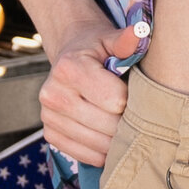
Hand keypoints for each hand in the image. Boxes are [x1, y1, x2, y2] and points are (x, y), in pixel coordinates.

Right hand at [37, 23, 139, 166]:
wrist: (68, 57)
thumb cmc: (96, 49)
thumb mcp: (110, 39)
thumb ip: (126, 40)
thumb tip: (140, 33)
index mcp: (69, 68)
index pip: (115, 100)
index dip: (132, 99)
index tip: (133, 91)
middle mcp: (53, 94)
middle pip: (108, 125)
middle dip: (127, 121)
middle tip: (132, 110)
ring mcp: (48, 117)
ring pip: (98, 145)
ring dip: (116, 139)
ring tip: (121, 122)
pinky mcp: (50, 134)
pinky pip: (84, 155)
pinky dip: (102, 151)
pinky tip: (107, 135)